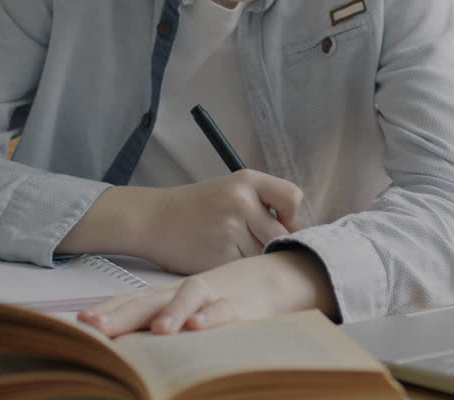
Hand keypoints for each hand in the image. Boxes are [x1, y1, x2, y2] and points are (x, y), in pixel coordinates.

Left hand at [78, 249, 337, 336]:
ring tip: (157, 331)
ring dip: (172, 314)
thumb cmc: (224, 299)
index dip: (108, 311)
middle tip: (94, 327)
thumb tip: (124, 345)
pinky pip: (227, 310)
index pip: (133, 301)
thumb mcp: (189, 309)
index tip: (80, 324)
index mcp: (169, 295)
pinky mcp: (242, 303)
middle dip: (121, 315)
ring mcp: (214, 295)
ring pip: (188, 300)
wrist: (276, 275)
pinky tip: (200, 327)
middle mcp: (186, 292)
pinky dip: (214, 317)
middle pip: (148, 301)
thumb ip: (161, 322)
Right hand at [141, 169, 304, 274]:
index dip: (292, 217)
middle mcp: (241, 201)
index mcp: (247, 181)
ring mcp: (231, 229)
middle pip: (282, 235)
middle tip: (256, 247)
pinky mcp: (220, 255)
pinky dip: (240, 271)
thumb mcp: (231, 190)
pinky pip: (246, 269)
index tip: (281, 225)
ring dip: (257, 261)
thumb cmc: (197, 208)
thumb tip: (299, 233)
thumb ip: (264, 204)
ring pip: (265, 255)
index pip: (293, 198)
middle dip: (274, 246)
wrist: (153, 220)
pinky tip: (224, 261)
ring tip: (236, 253)